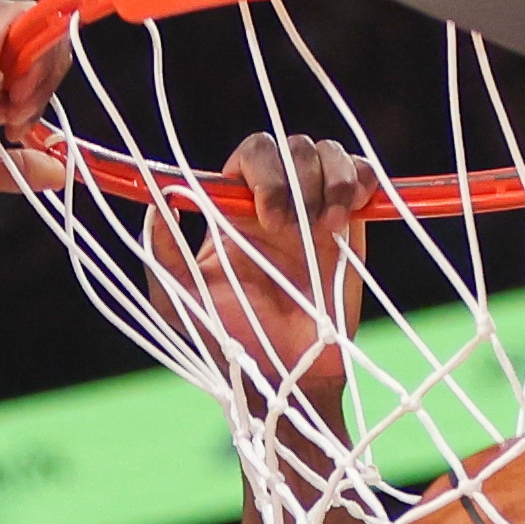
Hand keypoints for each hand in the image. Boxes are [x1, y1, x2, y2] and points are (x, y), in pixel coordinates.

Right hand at [0, 0, 71, 206]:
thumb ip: (21, 164)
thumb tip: (56, 172)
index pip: (20, 59)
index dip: (31, 91)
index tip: (18, 126)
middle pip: (33, 44)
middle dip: (39, 85)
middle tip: (20, 123)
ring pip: (39, 33)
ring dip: (41, 79)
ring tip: (15, 114)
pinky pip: (38, 24)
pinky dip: (42, 62)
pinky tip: (20, 96)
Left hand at [150, 135, 372, 405]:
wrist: (285, 375)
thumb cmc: (228, 341)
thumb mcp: (178, 301)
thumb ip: (161, 252)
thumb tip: (160, 199)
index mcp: (236, 208)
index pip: (252, 155)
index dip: (263, 172)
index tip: (266, 218)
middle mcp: (276, 200)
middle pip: (291, 148)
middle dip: (296, 178)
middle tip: (292, 228)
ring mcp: (316, 209)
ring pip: (328, 154)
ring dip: (331, 180)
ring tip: (329, 227)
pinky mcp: (352, 224)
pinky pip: (364, 174)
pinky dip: (361, 179)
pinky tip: (349, 214)